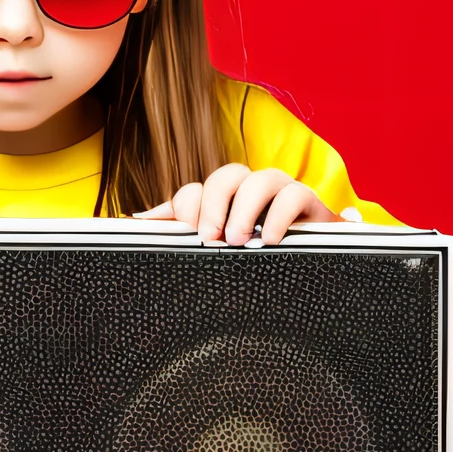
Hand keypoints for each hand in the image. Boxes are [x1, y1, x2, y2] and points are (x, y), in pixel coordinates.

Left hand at [132, 163, 337, 245]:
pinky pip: (296, 194)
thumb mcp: (216, 248)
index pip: (199, 188)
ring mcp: (282, 194)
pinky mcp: (311, 205)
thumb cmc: (256, 258)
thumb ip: (181, 229)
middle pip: (229, 174)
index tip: (185, 231)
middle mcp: (252, 191)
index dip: (188, 205)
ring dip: (245, 208)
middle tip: (210, 237)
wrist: (307, 277)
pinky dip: (281, 215)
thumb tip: (141, 218)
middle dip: (214, 204)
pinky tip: (271, 239)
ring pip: (262, 178)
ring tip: (238, 240)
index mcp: (227, 201)